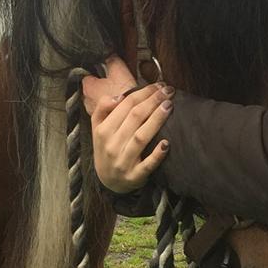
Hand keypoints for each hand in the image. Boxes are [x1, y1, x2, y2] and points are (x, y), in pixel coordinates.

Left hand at [80, 54, 136, 113]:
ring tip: (120, 94)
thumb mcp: (119, 70)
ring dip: (107, 97)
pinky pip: (105, 111)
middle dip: (102, 85)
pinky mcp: (103, 121)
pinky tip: (121, 106)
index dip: (98, 71)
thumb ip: (112, 59)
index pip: (87, 74)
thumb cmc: (124, 95)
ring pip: (99, 100)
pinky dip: (111, 108)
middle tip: (115, 82)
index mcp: (88, 87)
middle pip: (93, 89)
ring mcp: (94, 113)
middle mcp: (87, 101)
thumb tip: (109, 53)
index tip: (106, 70)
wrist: (132, 117)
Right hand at [82, 60, 173, 194]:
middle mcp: (111, 145)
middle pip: (134, 117)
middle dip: (153, 101)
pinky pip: (147, 165)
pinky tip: (167, 143)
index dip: (143, 93)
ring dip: (156, 120)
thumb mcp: (98, 128)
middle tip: (169, 91)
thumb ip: (102, 109)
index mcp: (102, 131)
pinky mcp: (134, 176)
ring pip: (141, 137)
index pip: (125, 105)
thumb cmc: (107, 149)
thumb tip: (118, 96)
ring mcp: (123, 162)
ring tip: (169, 106)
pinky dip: (157, 155)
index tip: (158, 85)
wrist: (108, 182)